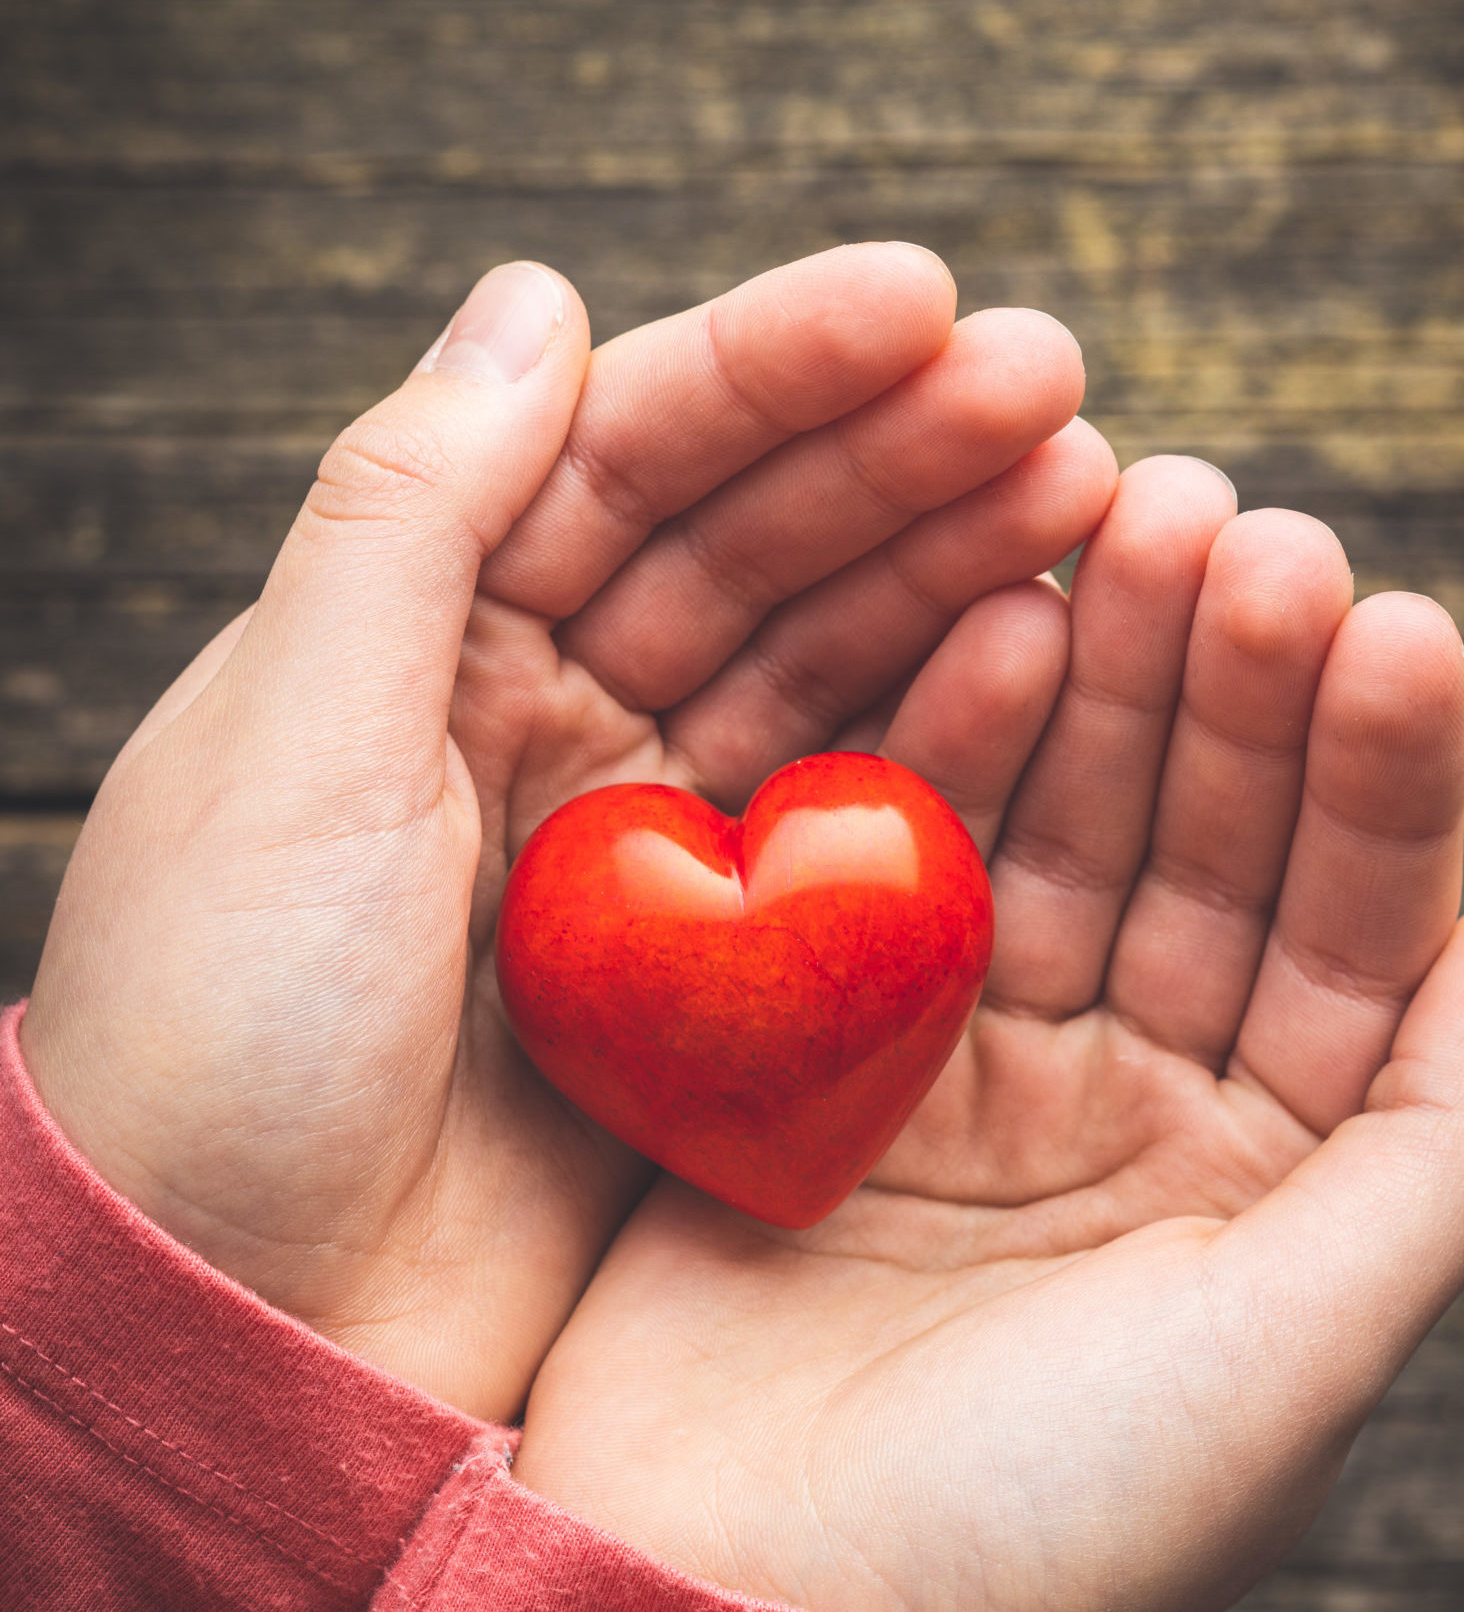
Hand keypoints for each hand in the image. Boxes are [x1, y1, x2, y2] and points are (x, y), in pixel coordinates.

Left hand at [19, 245, 1115, 1419]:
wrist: (251, 1326)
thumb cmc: (219, 1037)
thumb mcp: (289, 743)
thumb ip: (411, 513)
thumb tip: (535, 295)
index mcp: (427, 629)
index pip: (623, 451)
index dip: (774, 368)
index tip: (927, 299)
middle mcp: (546, 708)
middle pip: (748, 540)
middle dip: (896, 450)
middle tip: (1056, 385)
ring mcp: (652, 831)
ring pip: (822, 657)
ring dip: (947, 567)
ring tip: (1086, 489)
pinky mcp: (730, 955)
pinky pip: (854, 810)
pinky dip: (949, 730)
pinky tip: (1038, 648)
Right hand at [515, 456, 1463, 1611]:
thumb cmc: (1042, 1539)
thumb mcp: (1289, 1355)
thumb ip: (1437, 1146)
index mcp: (1262, 1167)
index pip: (1346, 927)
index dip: (1370, 772)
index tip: (1385, 617)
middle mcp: (1126, 1093)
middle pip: (1195, 845)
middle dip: (1225, 685)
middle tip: (1230, 517)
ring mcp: (971, 1056)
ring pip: (1055, 826)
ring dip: (1094, 677)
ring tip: (1120, 517)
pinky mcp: (828, 1041)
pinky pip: (902, 866)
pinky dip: (941, 745)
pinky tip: (990, 621)